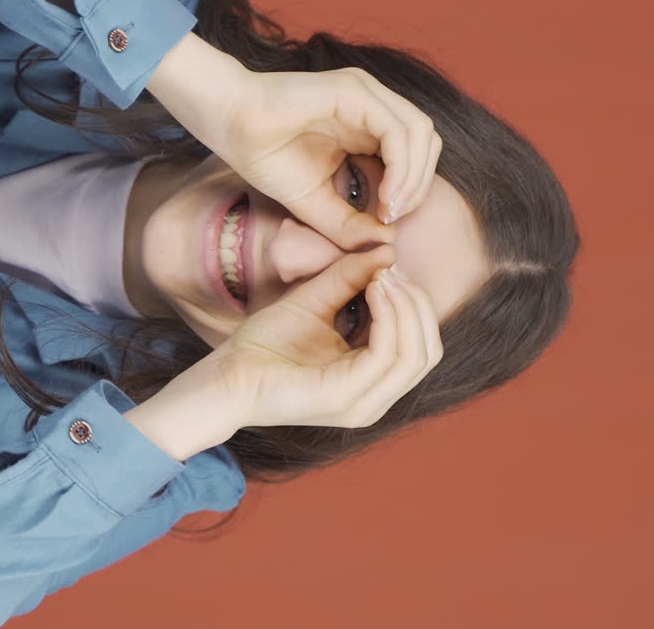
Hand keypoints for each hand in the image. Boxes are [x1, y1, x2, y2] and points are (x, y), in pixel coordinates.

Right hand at [147, 34, 440, 240]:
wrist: (228, 123)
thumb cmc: (263, 154)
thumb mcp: (313, 202)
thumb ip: (348, 223)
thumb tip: (385, 244)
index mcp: (365, 125)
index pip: (414, 153)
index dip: (412, 189)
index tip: (388, 221)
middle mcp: (373, 105)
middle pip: (426, 142)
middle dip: (420, 184)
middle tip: (395, 216)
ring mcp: (366, 94)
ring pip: (420, 133)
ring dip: (415, 177)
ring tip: (392, 208)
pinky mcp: (355, 91)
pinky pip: (398, 129)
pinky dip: (401, 165)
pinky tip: (385, 192)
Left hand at [160, 245, 442, 438]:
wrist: (226, 375)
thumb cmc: (264, 344)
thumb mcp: (315, 301)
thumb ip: (350, 278)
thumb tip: (386, 251)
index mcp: (370, 382)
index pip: (420, 346)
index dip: (414, 303)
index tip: (392, 266)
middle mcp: (374, 399)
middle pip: (427, 351)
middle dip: (417, 304)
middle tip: (393, 269)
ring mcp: (363, 403)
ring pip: (416, 355)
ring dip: (406, 308)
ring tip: (383, 277)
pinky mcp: (345, 397)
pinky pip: (386, 355)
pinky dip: (388, 318)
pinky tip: (373, 290)